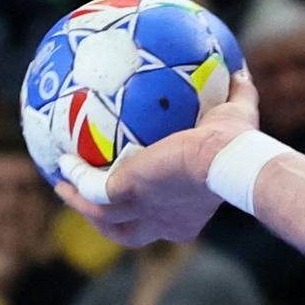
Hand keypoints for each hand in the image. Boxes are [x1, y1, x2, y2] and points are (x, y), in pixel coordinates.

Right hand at [54, 72, 260, 246]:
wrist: (223, 158)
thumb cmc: (237, 144)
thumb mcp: (237, 117)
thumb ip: (240, 95)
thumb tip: (242, 72)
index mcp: (188, 212)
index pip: (166, 221)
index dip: (153, 213)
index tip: (143, 194)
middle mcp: (164, 220)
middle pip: (128, 233)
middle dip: (109, 222)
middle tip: (92, 201)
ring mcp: (142, 211)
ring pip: (103, 218)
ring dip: (82, 205)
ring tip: (64, 187)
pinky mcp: (124, 192)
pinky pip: (90, 189)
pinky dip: (77, 179)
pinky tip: (62, 165)